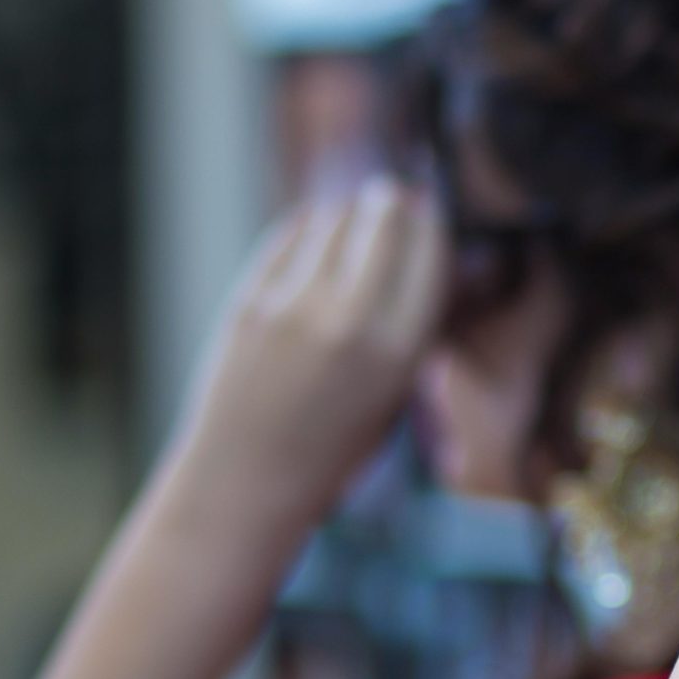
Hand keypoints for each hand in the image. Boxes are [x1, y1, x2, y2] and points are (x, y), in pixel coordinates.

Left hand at [161, 178, 446, 540]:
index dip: (432, 222)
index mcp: (397, 348)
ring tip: (358, 222)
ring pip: (333, 217)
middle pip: (382, 218)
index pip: (427, 248)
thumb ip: (414, 323)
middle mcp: (346, 317)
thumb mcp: (397, 392)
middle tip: (398, 198)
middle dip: (394, 204)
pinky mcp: (247, 299)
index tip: (430, 212)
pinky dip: (310, 231)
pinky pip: (290, 238)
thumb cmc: (334, 447)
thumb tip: (428, 245)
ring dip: (351, 213)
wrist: (246, 480)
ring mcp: (290, 304)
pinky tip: (318, 240)